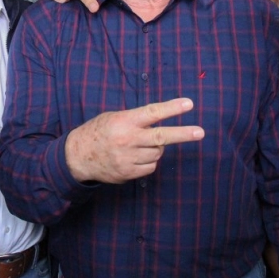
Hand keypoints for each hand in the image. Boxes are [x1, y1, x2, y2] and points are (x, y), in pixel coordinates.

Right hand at [65, 98, 203, 183]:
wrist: (78, 156)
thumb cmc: (99, 132)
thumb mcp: (114, 117)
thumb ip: (136, 120)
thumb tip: (160, 122)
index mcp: (124, 121)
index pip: (152, 112)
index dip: (172, 108)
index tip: (189, 104)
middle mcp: (127, 139)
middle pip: (161, 137)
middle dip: (183, 134)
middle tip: (200, 132)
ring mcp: (127, 158)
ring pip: (157, 153)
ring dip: (156, 148)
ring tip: (140, 144)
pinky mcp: (128, 173)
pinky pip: (150, 167)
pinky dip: (149, 161)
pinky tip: (135, 156)